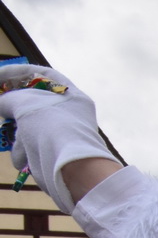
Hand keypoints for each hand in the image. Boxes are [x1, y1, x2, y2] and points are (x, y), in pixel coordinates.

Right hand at [0, 66, 116, 213]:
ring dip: (16, 133)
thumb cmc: (49, 125)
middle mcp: (69, 114)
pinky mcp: (54, 154)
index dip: (18, 72)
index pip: (43, 75)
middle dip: (13, 106)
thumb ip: (8, 99)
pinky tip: (19, 159)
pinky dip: (22, 152)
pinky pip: (33, 147)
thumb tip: (2, 104)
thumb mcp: (23, 103)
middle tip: (0, 108)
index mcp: (71, 95)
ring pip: (31, 127)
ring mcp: (62, 134)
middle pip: (35, 102)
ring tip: (9, 137)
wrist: (69, 165)